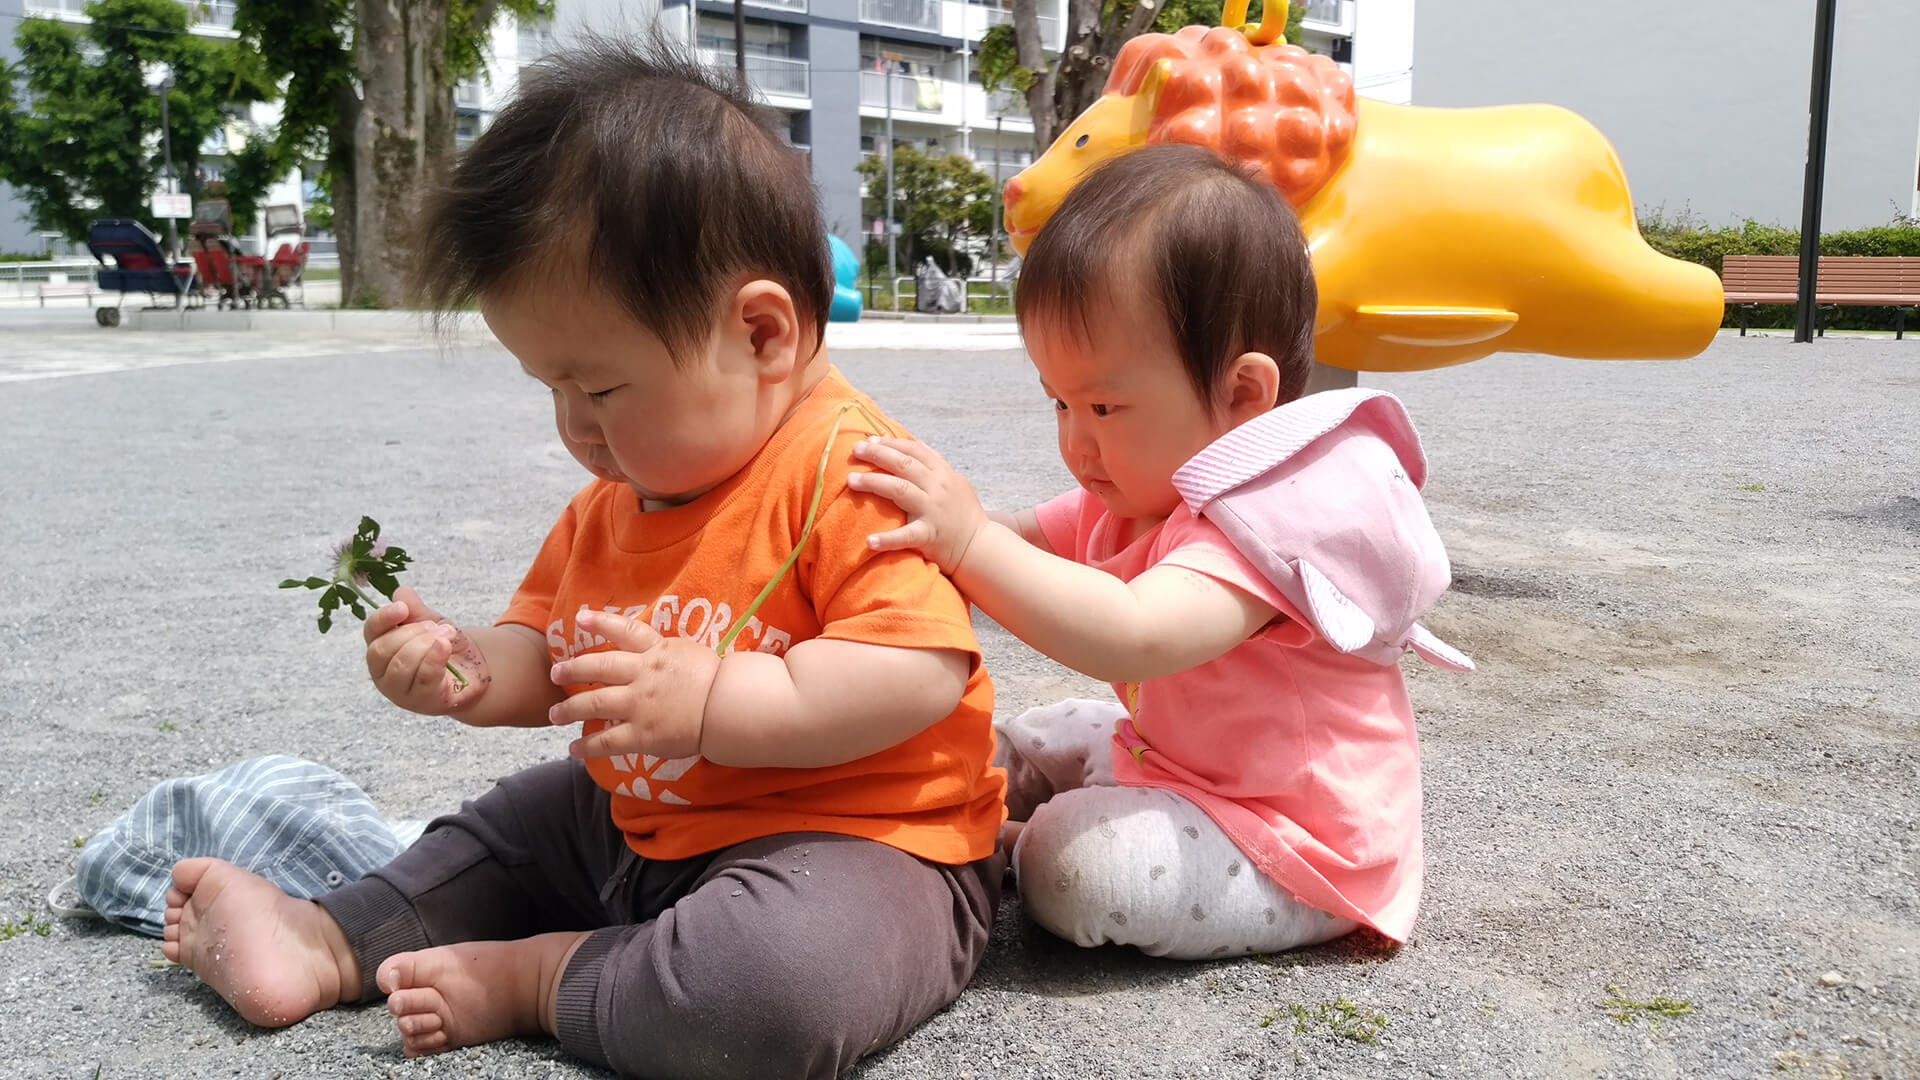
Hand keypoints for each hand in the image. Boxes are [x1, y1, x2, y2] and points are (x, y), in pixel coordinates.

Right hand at [363, 586, 489, 714]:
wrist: (472, 672)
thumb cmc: (443, 648)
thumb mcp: (431, 623)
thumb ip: (416, 610)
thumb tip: (401, 592)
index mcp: (380, 647)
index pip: (371, 631)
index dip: (383, 618)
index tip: (402, 608)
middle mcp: (382, 672)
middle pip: (381, 650)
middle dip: (411, 633)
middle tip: (436, 627)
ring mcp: (399, 691)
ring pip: (400, 666)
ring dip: (425, 645)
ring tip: (446, 637)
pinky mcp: (421, 702)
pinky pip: (423, 679)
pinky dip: (434, 659)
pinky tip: (444, 648)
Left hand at [546, 609, 720, 760]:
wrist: (729, 706)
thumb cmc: (719, 680)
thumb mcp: (692, 654)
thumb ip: (669, 654)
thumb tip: (658, 654)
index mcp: (658, 651)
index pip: (626, 631)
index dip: (601, 622)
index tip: (581, 618)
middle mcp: (642, 674)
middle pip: (599, 666)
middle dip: (573, 669)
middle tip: (555, 673)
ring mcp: (639, 704)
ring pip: (594, 703)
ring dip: (570, 709)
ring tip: (555, 713)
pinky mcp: (641, 733)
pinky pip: (607, 740)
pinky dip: (587, 746)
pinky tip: (574, 748)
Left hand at [847, 437, 989, 574]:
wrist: (979, 546)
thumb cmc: (964, 514)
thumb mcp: (955, 482)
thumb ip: (936, 463)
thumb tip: (917, 443)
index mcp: (943, 474)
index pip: (915, 452)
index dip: (891, 443)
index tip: (870, 440)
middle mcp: (938, 488)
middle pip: (904, 465)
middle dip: (877, 454)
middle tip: (855, 450)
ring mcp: (933, 511)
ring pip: (900, 490)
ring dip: (873, 483)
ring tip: (851, 481)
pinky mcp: (930, 535)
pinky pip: (906, 536)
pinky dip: (887, 539)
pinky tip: (869, 541)